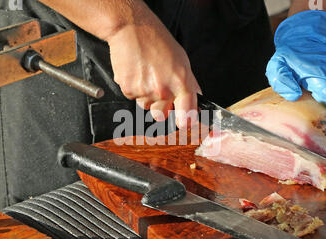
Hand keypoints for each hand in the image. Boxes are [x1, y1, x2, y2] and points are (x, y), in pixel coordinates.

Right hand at [106, 14, 200, 128]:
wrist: (132, 29)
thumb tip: (197, 103)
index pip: (187, 116)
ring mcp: (144, 91)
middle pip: (161, 116)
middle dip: (160, 108)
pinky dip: (134, 87)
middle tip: (158, 88)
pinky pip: (132, 97)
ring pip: (145, 106)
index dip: (185, 122)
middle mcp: (163, 90)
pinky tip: (136, 71)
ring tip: (146, 73)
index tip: (183, 122)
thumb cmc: (158, 42)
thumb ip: (190, 85)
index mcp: (181, 83)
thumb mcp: (182, 61)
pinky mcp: (128, 89)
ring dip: (145, 95)